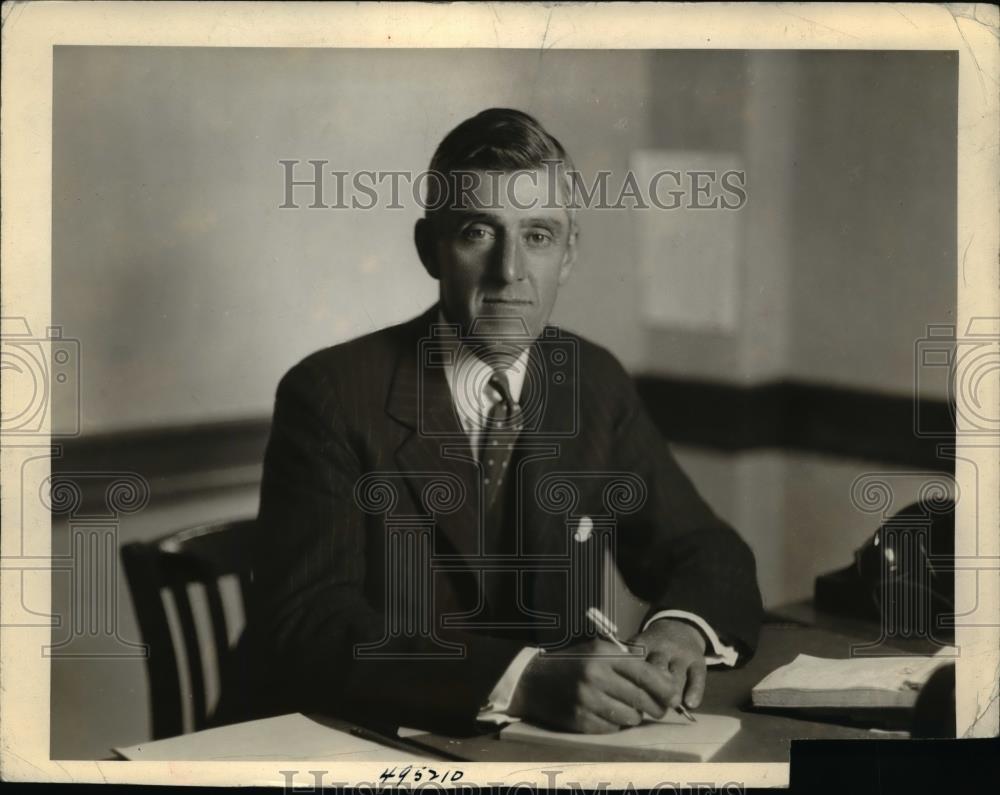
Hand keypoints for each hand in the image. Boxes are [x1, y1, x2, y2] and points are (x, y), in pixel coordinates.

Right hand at [506, 638, 675, 732]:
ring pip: (630, 717)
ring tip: (628, 709)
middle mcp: (595, 675)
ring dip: (634, 716)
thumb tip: (663, 678)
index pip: (644, 673)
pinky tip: (608, 714)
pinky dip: (616, 724)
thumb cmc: (573, 663)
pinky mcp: (580, 720)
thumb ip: (627, 659)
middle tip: (659, 709)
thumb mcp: (597, 650)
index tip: (674, 697)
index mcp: (602, 654)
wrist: (534, 680)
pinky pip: (613, 728)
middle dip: (656, 707)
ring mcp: (587, 699)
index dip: (664, 687)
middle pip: (641, 698)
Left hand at [628, 618, 707, 710]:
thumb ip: (630, 666)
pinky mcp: (698, 662)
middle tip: (649, 705)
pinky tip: (690, 704)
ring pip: (678, 675)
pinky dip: (695, 692)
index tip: (627, 694)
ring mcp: (682, 655)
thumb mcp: (638, 648)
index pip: (636, 660)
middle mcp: (663, 648)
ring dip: (673, 692)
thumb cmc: (652, 648)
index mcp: (643, 644)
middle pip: (658, 668)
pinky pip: (698, 677)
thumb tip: (623, 696)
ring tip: (670, 705)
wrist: (679, 628)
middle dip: (653, 687)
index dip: (632, 678)